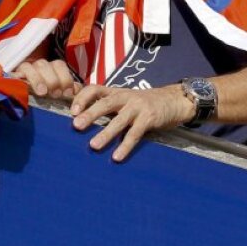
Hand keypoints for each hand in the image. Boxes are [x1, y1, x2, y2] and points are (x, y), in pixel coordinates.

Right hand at [13, 59, 79, 100]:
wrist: (23, 105)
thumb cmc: (46, 100)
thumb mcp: (59, 95)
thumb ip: (69, 90)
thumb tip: (77, 89)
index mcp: (50, 70)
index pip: (59, 65)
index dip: (65, 78)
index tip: (67, 93)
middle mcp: (37, 68)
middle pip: (44, 65)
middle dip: (52, 80)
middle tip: (55, 94)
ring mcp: (23, 72)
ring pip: (29, 66)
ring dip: (37, 79)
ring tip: (42, 93)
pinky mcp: (12, 78)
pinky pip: (13, 74)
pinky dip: (19, 79)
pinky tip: (23, 88)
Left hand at [70, 84, 193, 161]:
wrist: (174, 100)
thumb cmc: (144, 103)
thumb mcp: (125, 99)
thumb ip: (108, 105)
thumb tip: (82, 118)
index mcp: (116, 92)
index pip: (95, 89)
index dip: (82, 98)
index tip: (72, 111)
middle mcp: (125, 97)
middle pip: (105, 103)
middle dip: (90, 114)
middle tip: (76, 125)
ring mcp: (138, 107)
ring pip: (119, 120)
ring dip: (106, 133)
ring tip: (93, 146)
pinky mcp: (149, 118)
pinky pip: (135, 134)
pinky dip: (125, 146)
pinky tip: (117, 157)